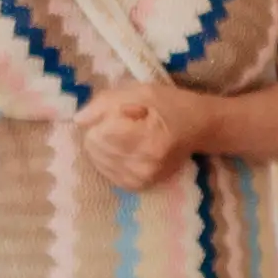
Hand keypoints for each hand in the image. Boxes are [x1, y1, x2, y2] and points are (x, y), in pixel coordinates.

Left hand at [72, 82, 206, 192]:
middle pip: (95, 147)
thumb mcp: (141, 91)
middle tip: (126, 122)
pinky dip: (108, 156)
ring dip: (103, 144)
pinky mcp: (138, 186)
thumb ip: (106, 102)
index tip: (125, 111)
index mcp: (149, 140)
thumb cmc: (171, 105)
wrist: (198, 128)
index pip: (100, 132)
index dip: (105, 116)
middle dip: (101, 130)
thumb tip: (78, 120)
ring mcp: (142, 179)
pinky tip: (124, 147)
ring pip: (96, 159)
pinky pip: (105, 170)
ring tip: (127, 134)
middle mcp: (145, 165)